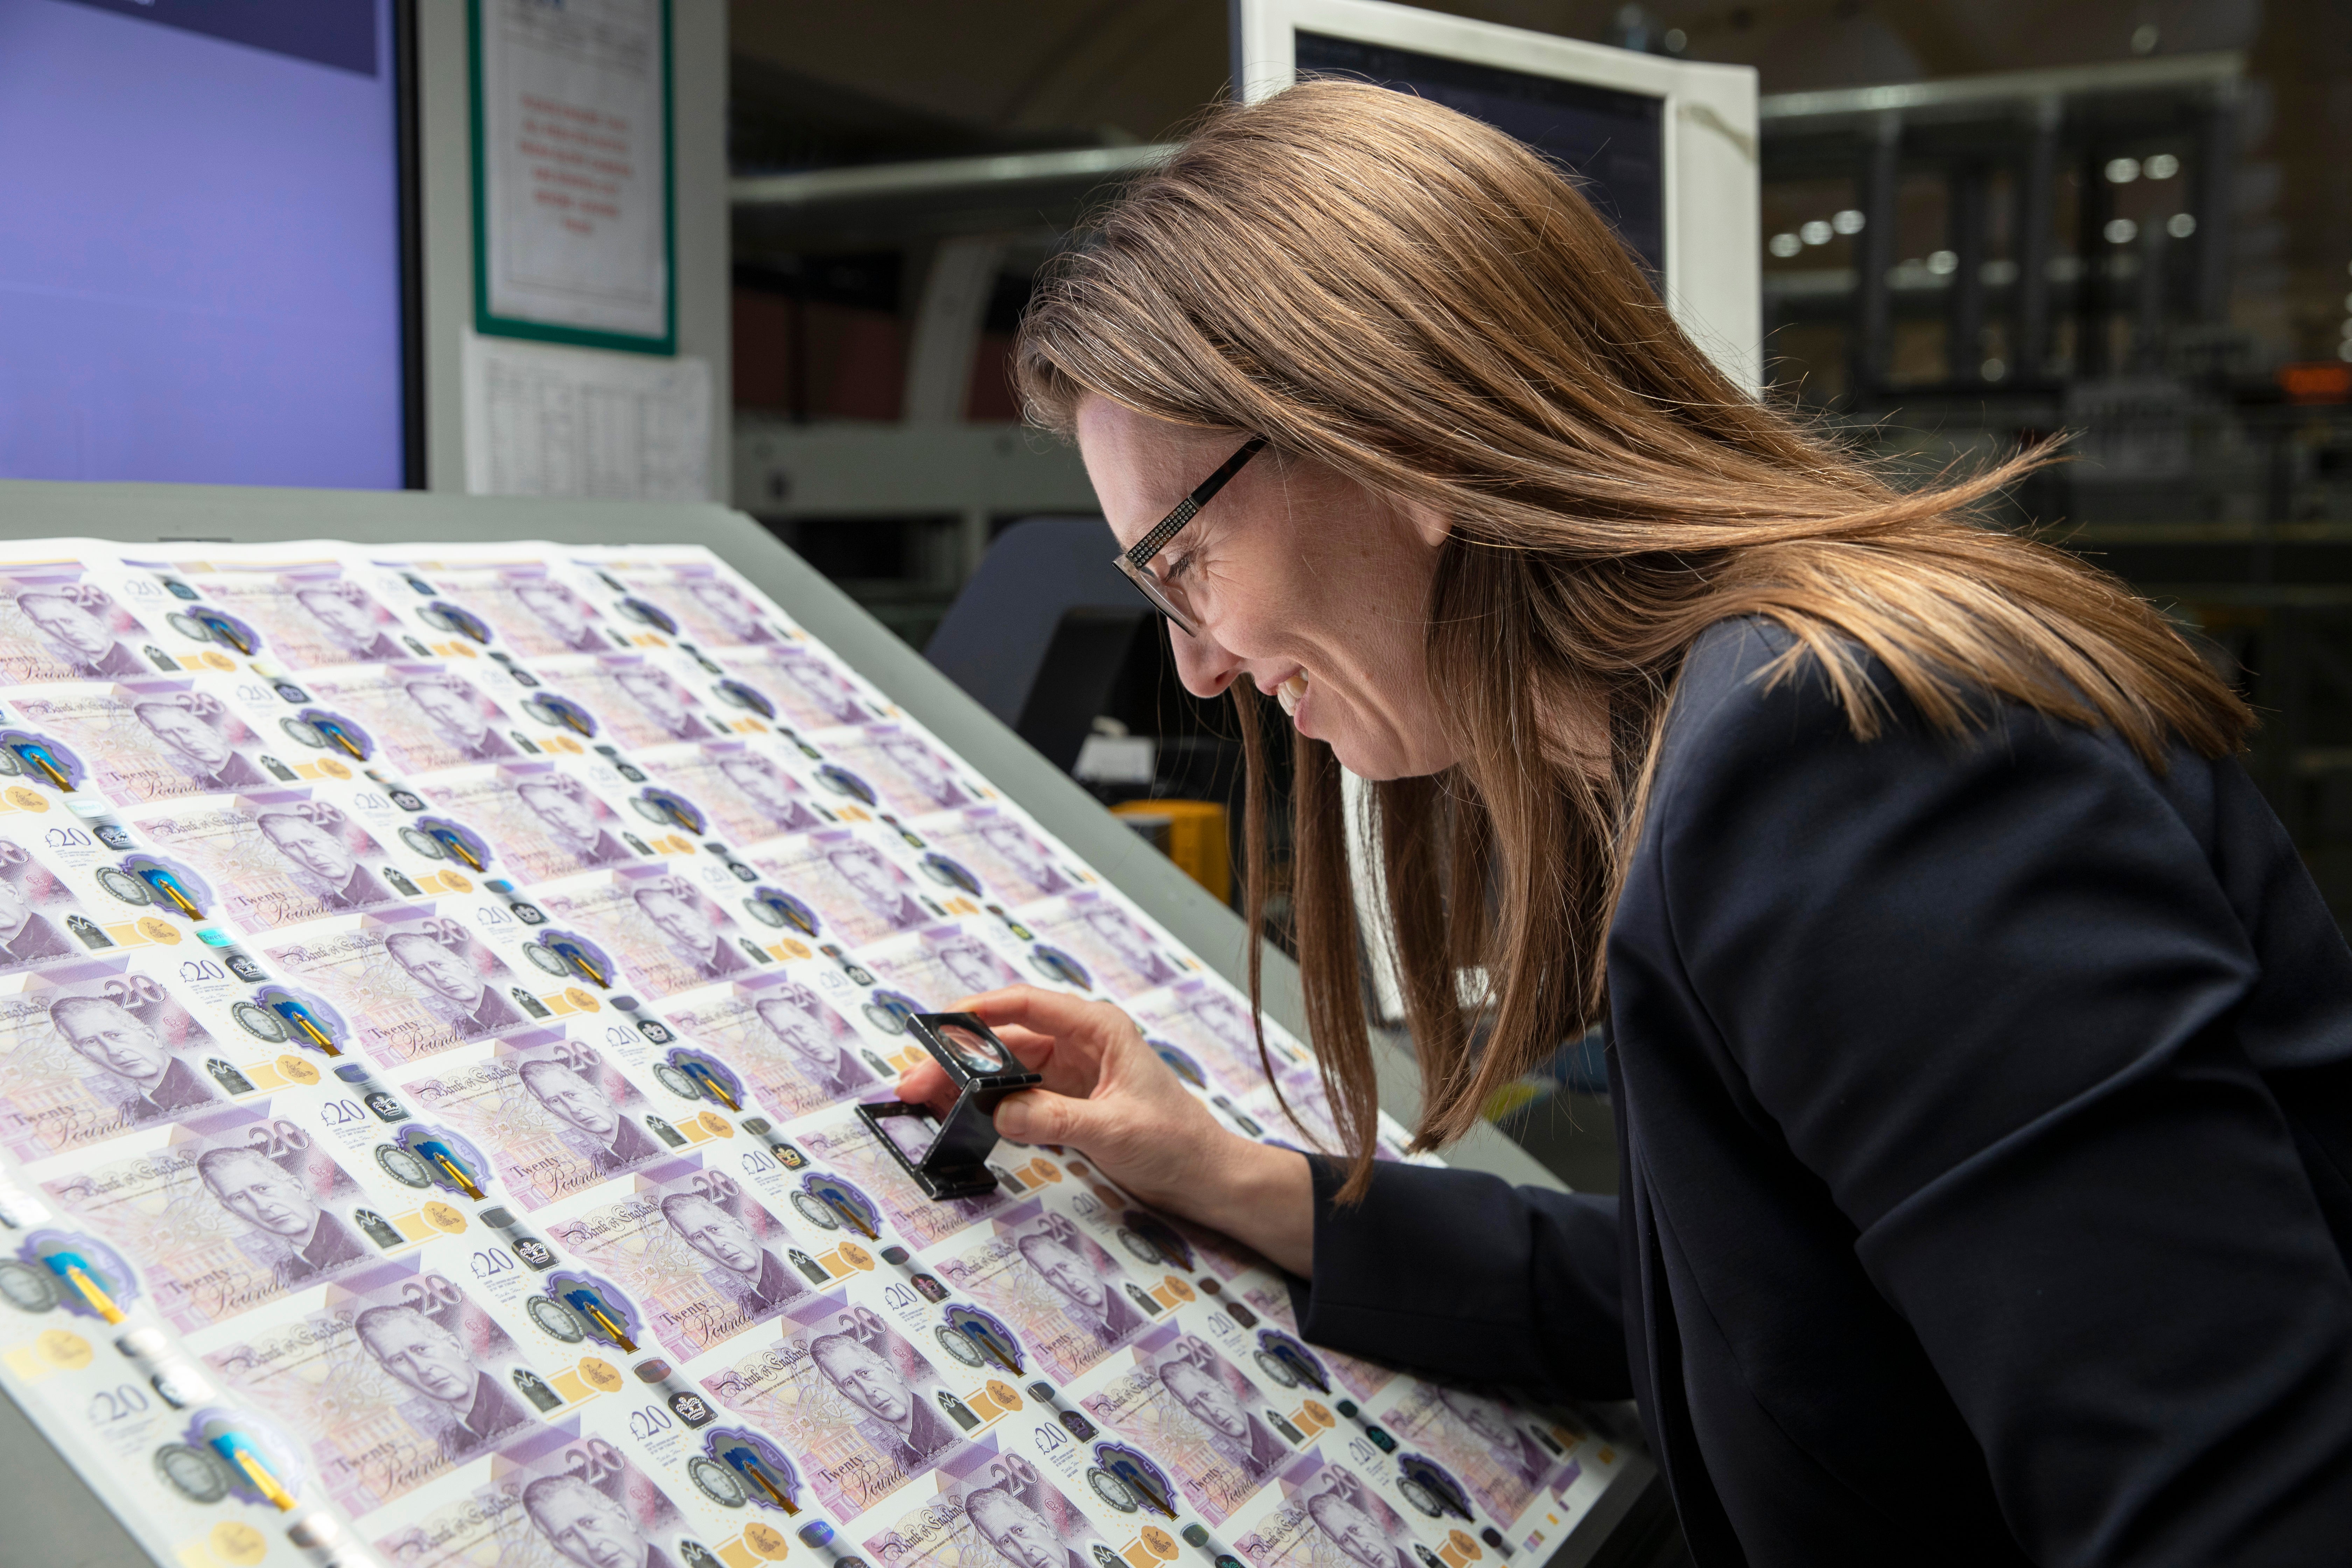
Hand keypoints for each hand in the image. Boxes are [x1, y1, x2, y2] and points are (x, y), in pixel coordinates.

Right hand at [898, 986, 1312, 1273]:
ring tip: (923, 1100)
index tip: (941, 1023)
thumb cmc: (1177, 1143)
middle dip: (958, 1058)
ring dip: (965, 1084)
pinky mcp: (1066, 1104)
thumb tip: (1002, 1112)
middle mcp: (1081, 1045)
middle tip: (916, 1080)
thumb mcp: (1114, 1129)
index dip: (981, 1011)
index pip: (1029, 1005)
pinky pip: (1016, 1098)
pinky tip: (958, 1115)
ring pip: (1005, 1071)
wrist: (1203, 1177)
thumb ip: (1055, 1120)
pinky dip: (986, 1106)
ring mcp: (1071, 1075)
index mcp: (1099, 1030)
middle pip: (1006, 1041)